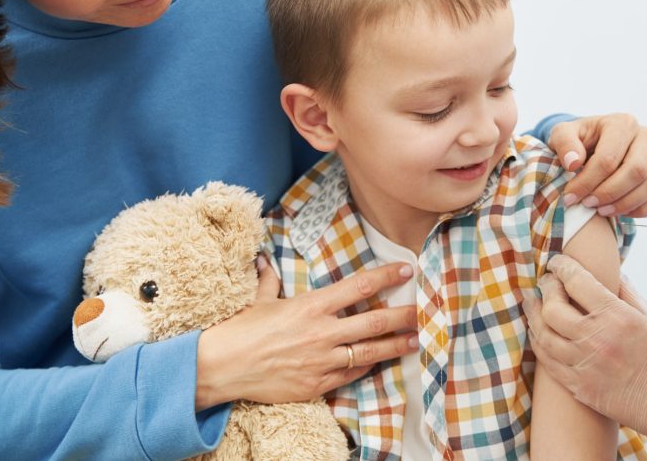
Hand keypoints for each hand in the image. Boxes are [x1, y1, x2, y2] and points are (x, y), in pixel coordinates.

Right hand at [195, 260, 417, 407]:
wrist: (223, 366)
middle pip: (374, 322)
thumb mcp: (258, 300)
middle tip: (423, 311)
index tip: (405, 271)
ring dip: (395, 345)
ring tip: (415, 340)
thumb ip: (269, 281)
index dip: (385, 278)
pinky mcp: (318, 383)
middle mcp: (321, 331)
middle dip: (402, 316)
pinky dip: (366, 366)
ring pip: (369, 352)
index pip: (358, 287)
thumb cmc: (240, 329)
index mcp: (311, 305)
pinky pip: (350, 373)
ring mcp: (322, 360)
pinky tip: (378, 361)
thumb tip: (263, 262)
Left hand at [523, 255, 646, 435]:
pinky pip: (549, 364)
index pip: (577, 282)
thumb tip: (613, 274)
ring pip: (543, 336)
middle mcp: (596, 341)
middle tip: (547, 282)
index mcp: (618, 318)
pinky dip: (541, 345)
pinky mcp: (581, 389)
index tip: (558, 262)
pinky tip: (541, 336)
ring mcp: (585, 367)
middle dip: (546, 289)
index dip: (563, 266)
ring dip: (535, 316)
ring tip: (535, 305)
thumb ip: (630, 295)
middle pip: (552, 308)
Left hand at [547, 113, 646, 217]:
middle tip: (588, 204)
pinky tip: (616, 211)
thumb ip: (564, 143)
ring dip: (625, 203)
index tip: (571, 196)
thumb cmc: (576, 140)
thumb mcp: (561, 134)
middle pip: (636, 170)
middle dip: (609, 193)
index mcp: (621, 124)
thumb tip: (573, 162)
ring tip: (600, 210)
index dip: (588, 181)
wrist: (589, 145)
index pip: (609, 157)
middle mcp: (643, 136)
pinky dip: (639, 209)